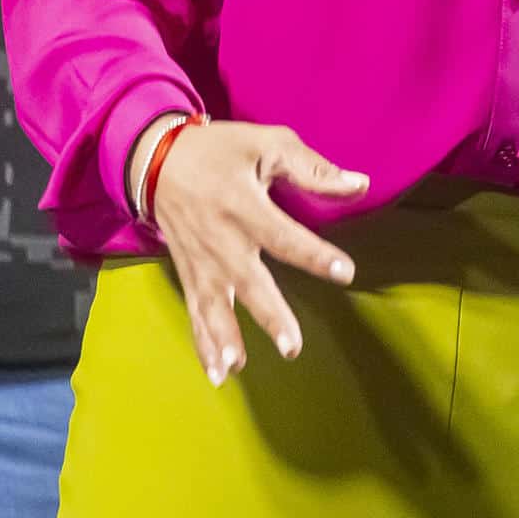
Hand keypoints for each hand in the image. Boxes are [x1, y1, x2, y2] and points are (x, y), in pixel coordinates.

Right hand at [132, 116, 368, 384]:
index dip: (315, 255)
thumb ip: (313, 168)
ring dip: (224, 336)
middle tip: (291, 346)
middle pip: (248, 281)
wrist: (157, 160)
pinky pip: (195, 312)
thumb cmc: (221, 150)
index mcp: (243, 204)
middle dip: (269, 314)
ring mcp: (201, 260)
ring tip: (237, 365)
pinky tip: (218, 374)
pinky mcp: (189, 273)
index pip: (284, 235)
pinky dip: (203, 344)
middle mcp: (220, 238)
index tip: (345, 272)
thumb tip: (361, 185)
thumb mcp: (267, 143)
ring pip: (215, 304)